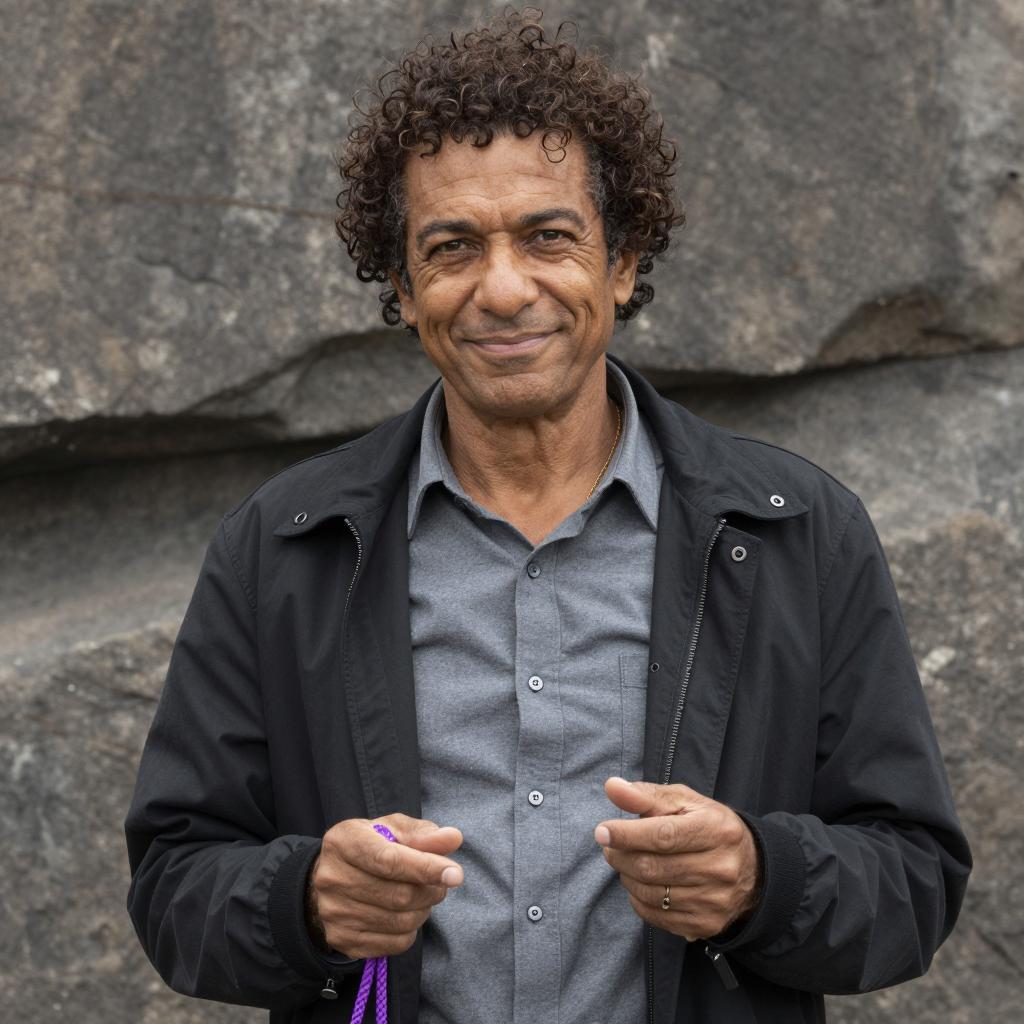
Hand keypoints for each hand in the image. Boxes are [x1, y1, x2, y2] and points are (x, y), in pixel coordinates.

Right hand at [308, 814, 463, 957]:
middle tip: (439, 884)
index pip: (388, 860)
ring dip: (423, 910)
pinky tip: (406, 914)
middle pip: (399, 895)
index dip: (425, 868)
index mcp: (344, 842)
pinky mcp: (342, 939)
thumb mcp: (392, 830)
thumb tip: (453, 838)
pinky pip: (393, 944)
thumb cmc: (369, 847)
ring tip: (422, 897)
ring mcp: (334, 913)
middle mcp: (332, 878)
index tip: (455, 874)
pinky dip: (411, 931)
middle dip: (430, 890)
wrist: (327, 879)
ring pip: (399, 922)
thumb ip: (423, 833)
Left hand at [595, 777, 759, 941]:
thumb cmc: (708, 826)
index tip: (602, 831)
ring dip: (627, 877)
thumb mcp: (684, 801)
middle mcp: (720, 868)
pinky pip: (657, 916)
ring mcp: (715, 900)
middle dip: (620, 856)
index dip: (627, 834)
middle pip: (652, 867)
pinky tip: (639, 884)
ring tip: (626, 862)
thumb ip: (646, 795)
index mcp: (716, 830)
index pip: (663, 836)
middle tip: (610, 846)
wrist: (752, 869)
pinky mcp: (706, 924)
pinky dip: (638, 899)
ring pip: (651, 894)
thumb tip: (612, 787)